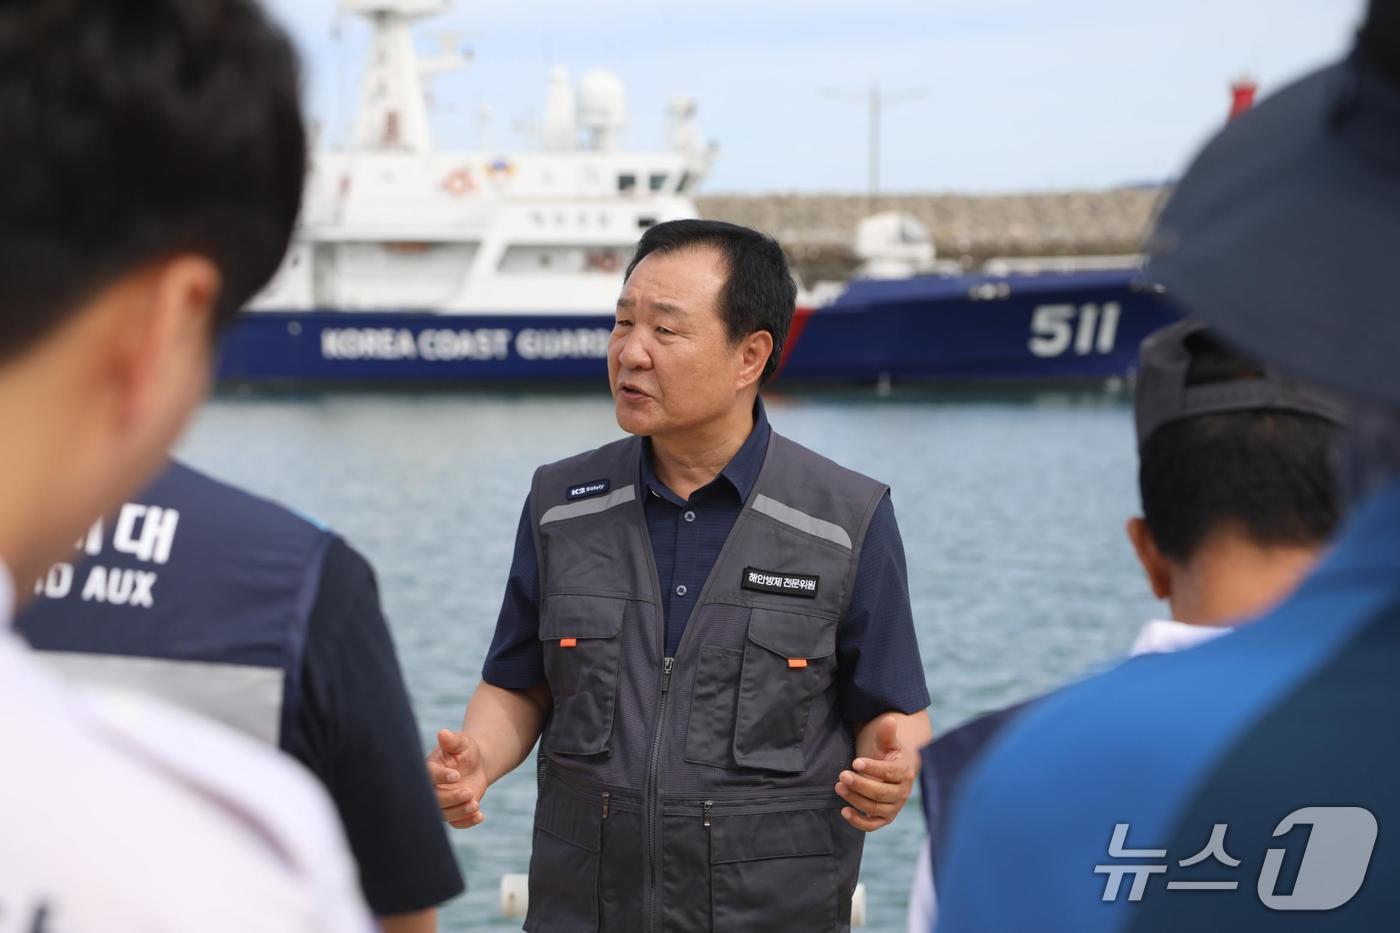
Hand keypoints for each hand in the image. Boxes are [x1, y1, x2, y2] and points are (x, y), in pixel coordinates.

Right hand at [428, 728, 488, 828]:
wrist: (476, 765)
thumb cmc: (466, 751)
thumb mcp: (462, 743)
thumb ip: (452, 740)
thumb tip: (442, 733)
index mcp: (431, 769)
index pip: (430, 776)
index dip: (441, 777)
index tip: (456, 775)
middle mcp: (433, 788)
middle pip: (435, 799)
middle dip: (451, 798)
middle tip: (469, 792)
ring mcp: (442, 802)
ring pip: (444, 814)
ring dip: (459, 812)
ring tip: (476, 804)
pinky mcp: (453, 812)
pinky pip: (455, 823)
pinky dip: (466, 822)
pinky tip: (479, 816)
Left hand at [835, 714, 915, 831]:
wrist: (894, 772)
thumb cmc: (888, 754)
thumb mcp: (887, 743)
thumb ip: (887, 734)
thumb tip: (890, 720)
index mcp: (904, 772)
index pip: (889, 773)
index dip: (873, 768)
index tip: (855, 762)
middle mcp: (902, 793)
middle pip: (881, 793)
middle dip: (860, 784)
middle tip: (842, 774)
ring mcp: (893, 807)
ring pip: (875, 808)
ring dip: (855, 799)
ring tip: (839, 787)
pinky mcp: (884, 818)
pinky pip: (872, 825)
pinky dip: (859, 821)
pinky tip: (844, 811)